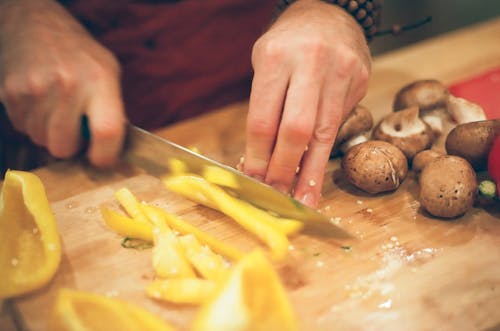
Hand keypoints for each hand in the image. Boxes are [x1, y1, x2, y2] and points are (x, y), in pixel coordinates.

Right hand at [0, 0, 124, 166]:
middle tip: (75, 127)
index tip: (102, 159)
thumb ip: (113, 110)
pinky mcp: (12, 93)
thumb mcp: (109, 73)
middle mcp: (68, 85)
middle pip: (64, 147)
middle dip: (71, 145)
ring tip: (57, 108)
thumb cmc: (80, 54)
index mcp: (99, 80)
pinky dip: (33, 121)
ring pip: (42, 140)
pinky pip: (23, 128)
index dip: (105, 155)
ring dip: (50, 133)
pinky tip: (41, 101)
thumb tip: (115, 149)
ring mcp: (36, 89)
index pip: (107, 132)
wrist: (36, 25)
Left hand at [244, 0, 370, 207]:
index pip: (265, 120)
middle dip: (285, 169)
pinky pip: (338, 124)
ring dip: (311, 173)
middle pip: (297, 131)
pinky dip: (323, 150)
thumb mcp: (265, 64)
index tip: (253, 179)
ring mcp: (341, 72)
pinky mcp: (361, 81)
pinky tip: (315, 169)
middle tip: (276, 194)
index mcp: (277, 57)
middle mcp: (312, 63)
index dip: (259, 156)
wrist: (329, 14)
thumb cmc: (288, 44)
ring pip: (325, 135)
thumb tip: (260, 160)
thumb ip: (265, 107)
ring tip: (303, 199)